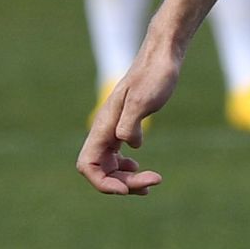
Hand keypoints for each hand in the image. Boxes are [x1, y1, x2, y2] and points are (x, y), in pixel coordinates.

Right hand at [75, 39, 182, 194]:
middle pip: (102, 171)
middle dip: (124, 183)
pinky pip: (117, 158)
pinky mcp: (125, 128)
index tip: (126, 190)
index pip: (87, 165)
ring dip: (127, 180)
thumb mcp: (143, 101)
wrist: (162, 59)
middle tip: (154, 181)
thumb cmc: (154, 77)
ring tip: (152, 181)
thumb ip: (130, 123)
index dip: (103, 183)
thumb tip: (128, 144)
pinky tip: (139, 167)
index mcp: (103, 127)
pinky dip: (127, 169)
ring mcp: (113, 130)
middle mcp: (104, 131)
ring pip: (111, 166)